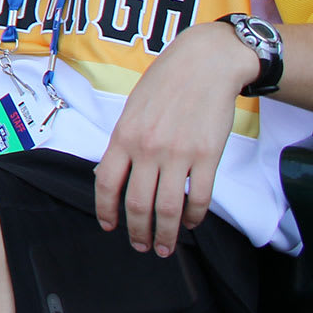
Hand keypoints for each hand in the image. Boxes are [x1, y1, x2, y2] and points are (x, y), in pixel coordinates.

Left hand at [94, 19, 255, 256]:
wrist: (204, 64)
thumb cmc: (164, 83)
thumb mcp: (132, 109)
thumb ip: (124, 142)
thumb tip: (112, 175)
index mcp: (124, 136)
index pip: (106, 183)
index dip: (105, 210)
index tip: (108, 226)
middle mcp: (148, 148)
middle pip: (137, 203)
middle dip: (137, 232)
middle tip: (141, 247)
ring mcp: (179, 154)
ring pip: (168, 208)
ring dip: (165, 234)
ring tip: (164, 248)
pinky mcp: (208, 156)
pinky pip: (199, 197)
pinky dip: (193, 216)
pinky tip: (190, 222)